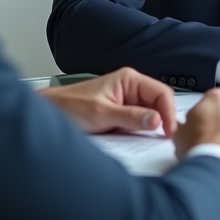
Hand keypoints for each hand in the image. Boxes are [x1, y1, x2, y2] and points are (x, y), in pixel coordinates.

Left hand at [41, 67, 177, 135]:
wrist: (50, 112)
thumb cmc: (69, 106)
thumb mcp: (102, 114)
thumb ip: (131, 117)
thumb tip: (157, 120)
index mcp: (129, 79)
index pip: (162, 93)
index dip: (170, 112)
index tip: (170, 131)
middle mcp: (131, 88)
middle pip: (160, 104)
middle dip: (164, 120)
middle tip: (165, 138)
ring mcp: (127, 101)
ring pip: (151, 114)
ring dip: (153, 127)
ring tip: (152, 140)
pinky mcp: (122, 113)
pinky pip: (140, 122)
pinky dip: (142, 131)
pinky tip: (139, 139)